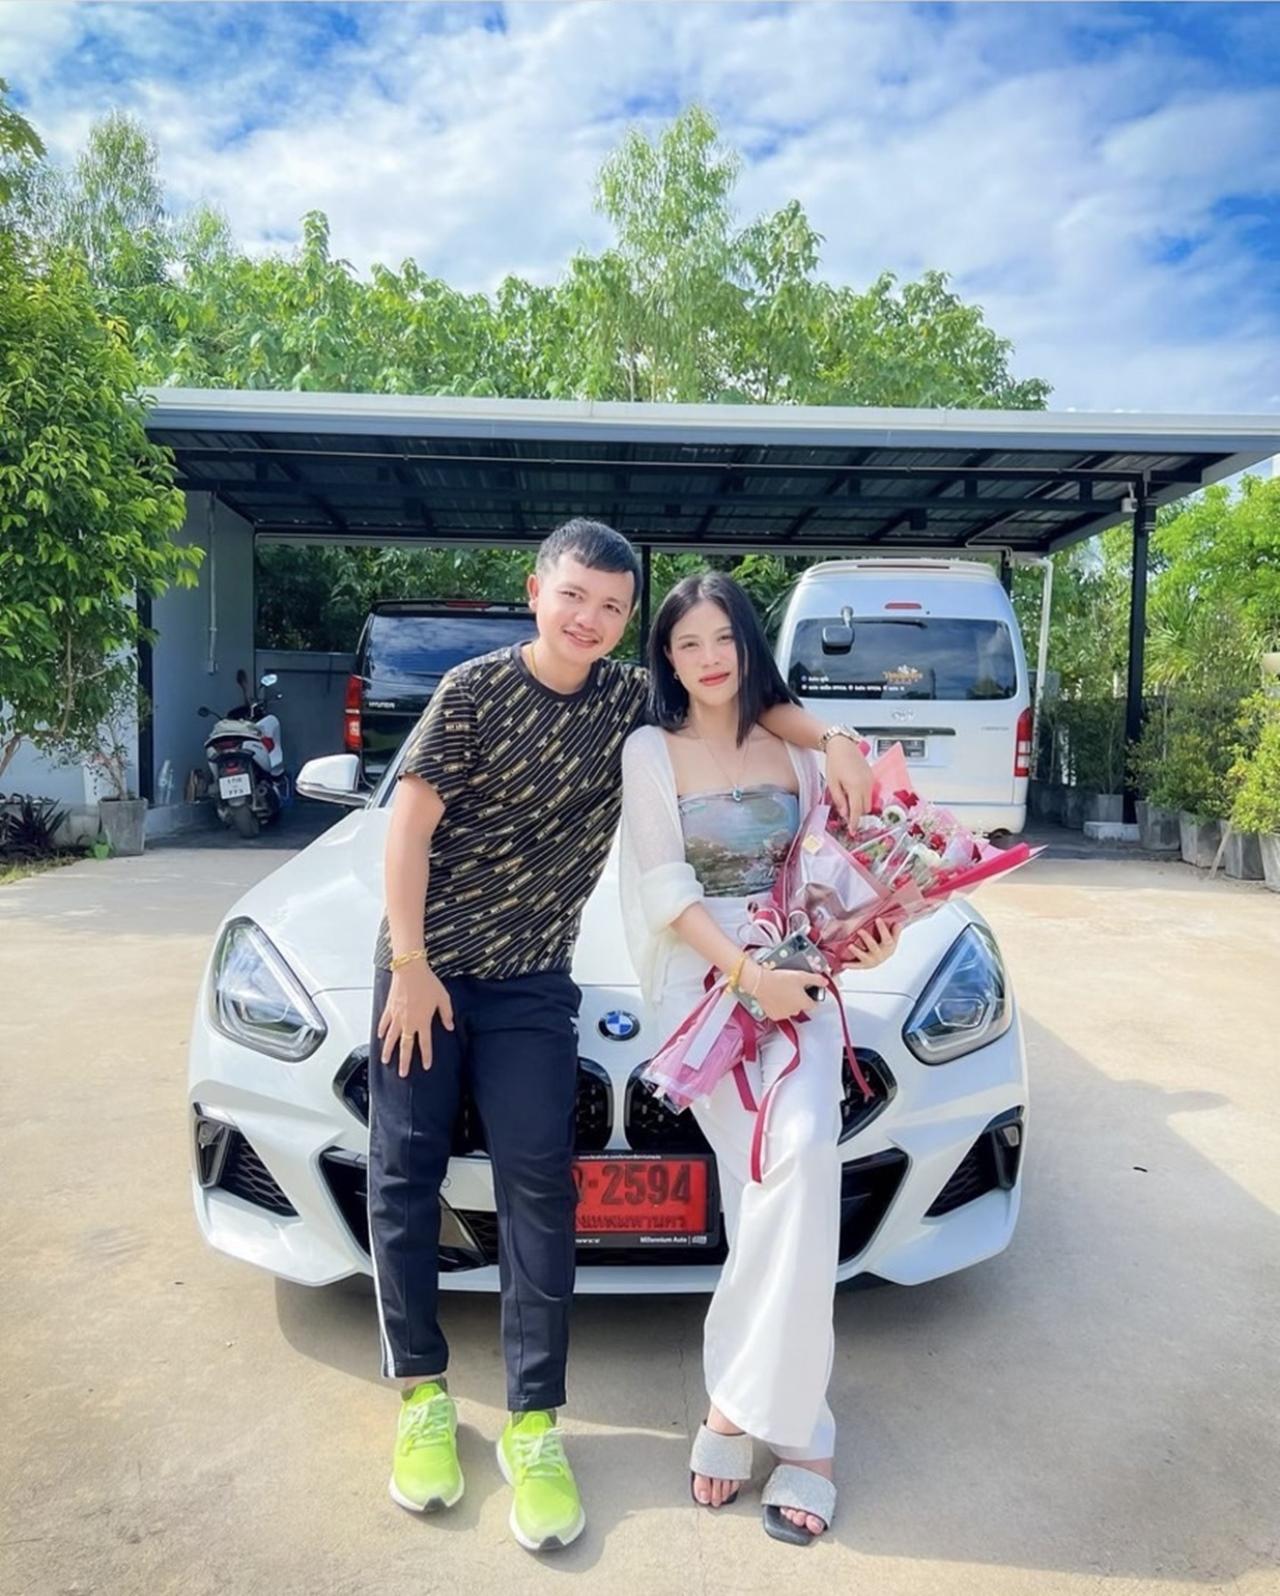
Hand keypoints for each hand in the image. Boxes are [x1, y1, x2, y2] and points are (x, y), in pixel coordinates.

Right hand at [377, 960, 453, 1076]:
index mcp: (423, 1021)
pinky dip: (381, 1031)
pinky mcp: (389, 1009)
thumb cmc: (428, 982)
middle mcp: (408, 1022)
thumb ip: (447, 1014)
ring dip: (388, 1051)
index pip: (425, 1044)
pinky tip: (380, 1037)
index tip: (426, 1066)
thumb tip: (450, 1027)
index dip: (426, 1056)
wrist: (410, 970)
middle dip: (404, 1061)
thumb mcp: (443, 998)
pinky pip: (384, 1023)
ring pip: (391, 1038)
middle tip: (402, 1073)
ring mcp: (397, 1017)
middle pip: (405, 1046)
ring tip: (386, 1061)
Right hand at [747, 965, 820, 1022]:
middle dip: (799, 999)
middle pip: (801, 1006)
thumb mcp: (801, 976)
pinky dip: (779, 1006)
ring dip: (789, 1003)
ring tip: (783, 991)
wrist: (761, 983)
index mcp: (804, 1003)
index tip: (807, 990)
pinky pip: (780, 1012)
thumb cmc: (781, 979)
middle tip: (793, 987)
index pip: (814, 1004)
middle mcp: (796, 1012)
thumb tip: (825, 982)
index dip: (812, 996)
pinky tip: (776, 997)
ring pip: (790, 1010)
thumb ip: (816, 979)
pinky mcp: (774, 1015)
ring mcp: (784, 1015)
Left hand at [824, 734, 872, 826]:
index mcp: (856, 787)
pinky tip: (852, 792)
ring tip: (848, 800)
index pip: (857, 811)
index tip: (852, 831)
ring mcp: (871, 780)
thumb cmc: (835, 763)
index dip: (855, 823)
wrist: (843, 746)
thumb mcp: (832, 783)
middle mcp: (867, 785)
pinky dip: (863, 797)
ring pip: (869, 801)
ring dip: (860, 805)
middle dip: (857, 814)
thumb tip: (845, 813)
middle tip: (846, 814)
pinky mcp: (872, 777)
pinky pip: (870, 793)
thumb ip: (839, 800)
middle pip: (866, 808)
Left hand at [843, 917, 900, 969]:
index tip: (878, 919)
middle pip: (873, 946)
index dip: (883, 929)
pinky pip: (856, 965)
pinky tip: (843, 964)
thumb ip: (895, 931)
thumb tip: (899, 922)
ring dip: (857, 951)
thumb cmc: (886, 947)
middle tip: (860, 930)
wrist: (882, 960)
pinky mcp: (864, 965)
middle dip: (866, 938)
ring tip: (850, 945)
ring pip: (864, 956)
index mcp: (888, 947)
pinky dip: (850, 965)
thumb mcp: (893, 939)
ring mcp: (871, 960)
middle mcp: (880, 954)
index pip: (887, 938)